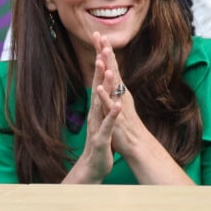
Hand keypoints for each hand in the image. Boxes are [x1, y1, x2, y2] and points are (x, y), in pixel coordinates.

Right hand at [66, 32, 121, 182]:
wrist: (92, 166)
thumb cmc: (100, 141)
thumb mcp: (102, 118)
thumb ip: (103, 102)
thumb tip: (103, 85)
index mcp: (97, 106)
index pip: (99, 81)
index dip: (101, 63)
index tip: (102, 44)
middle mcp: (95, 112)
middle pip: (97, 86)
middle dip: (100, 67)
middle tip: (101, 48)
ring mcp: (97, 124)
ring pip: (101, 103)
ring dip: (104, 87)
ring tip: (108, 71)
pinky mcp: (102, 138)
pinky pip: (108, 124)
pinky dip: (112, 114)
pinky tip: (117, 105)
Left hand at [91, 33, 147, 158]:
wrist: (135, 143)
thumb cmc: (125, 123)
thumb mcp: (119, 101)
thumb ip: (115, 88)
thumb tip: (112, 75)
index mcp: (119, 89)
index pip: (111, 66)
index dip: (105, 51)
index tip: (99, 35)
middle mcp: (120, 93)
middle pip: (112, 68)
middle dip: (105, 52)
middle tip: (101, 35)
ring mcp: (118, 103)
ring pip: (112, 84)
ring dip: (107, 70)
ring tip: (101, 56)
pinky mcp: (116, 116)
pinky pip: (109, 105)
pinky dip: (104, 95)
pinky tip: (99, 87)